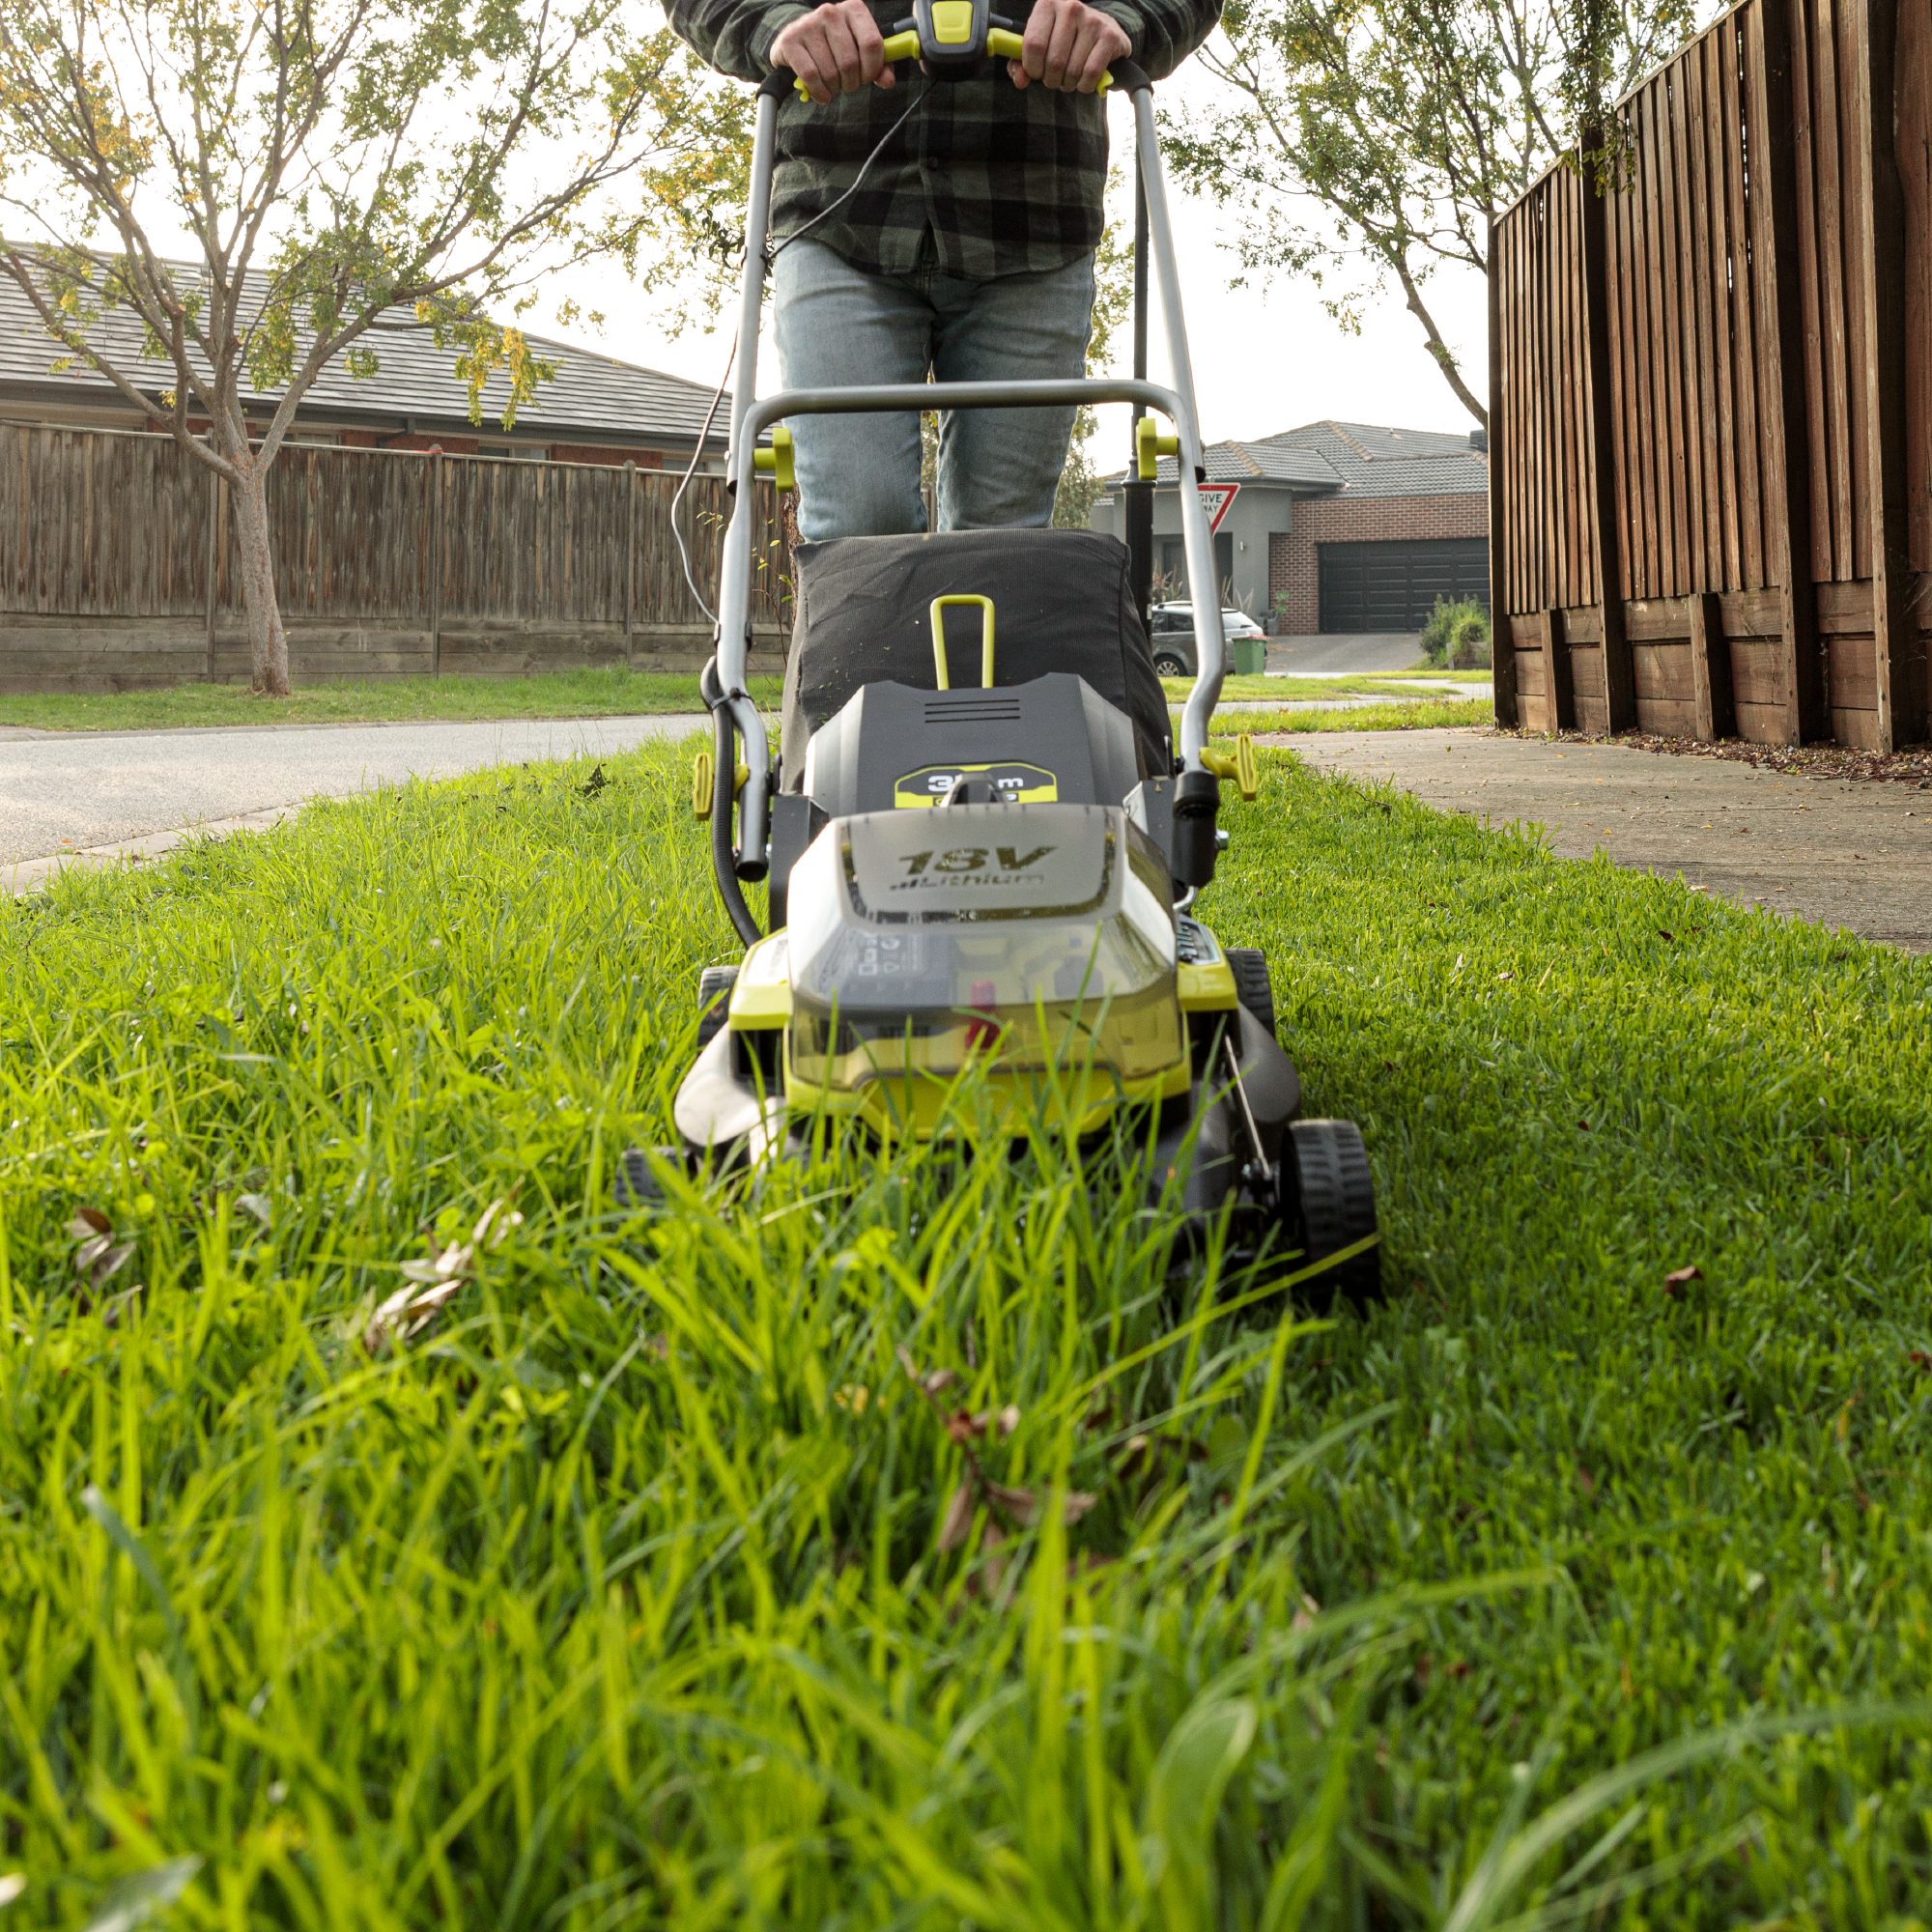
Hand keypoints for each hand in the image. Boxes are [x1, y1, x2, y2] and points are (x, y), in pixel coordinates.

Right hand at [772, 0, 896, 101]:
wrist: (796, 40)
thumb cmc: (833, 46)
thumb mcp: (859, 51)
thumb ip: (878, 65)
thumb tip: (888, 81)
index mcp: (853, 10)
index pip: (872, 43)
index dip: (872, 69)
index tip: (867, 77)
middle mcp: (830, 12)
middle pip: (850, 62)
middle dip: (851, 83)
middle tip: (846, 84)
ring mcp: (808, 24)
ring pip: (830, 73)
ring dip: (834, 89)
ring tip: (832, 85)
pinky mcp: (790, 40)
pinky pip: (811, 76)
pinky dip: (819, 92)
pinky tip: (821, 93)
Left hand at [1008, 0, 1129, 91]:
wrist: (1101, 30)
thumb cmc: (1063, 40)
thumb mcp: (1039, 46)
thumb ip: (1021, 64)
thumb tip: (1020, 81)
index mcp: (1047, 4)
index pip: (1034, 44)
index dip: (1032, 67)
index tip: (1036, 73)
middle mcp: (1070, 7)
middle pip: (1054, 61)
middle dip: (1051, 80)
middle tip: (1054, 79)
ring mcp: (1092, 20)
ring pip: (1072, 70)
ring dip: (1068, 84)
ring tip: (1068, 78)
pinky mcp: (1109, 36)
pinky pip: (1091, 73)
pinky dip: (1085, 86)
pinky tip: (1083, 81)